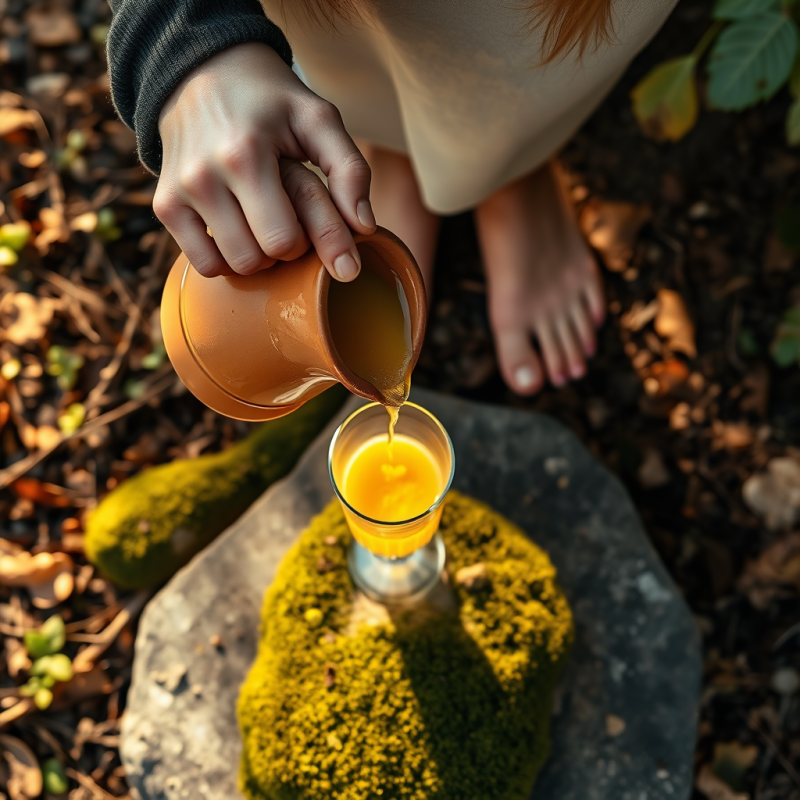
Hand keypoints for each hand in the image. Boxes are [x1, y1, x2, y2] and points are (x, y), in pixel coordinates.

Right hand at [154, 43, 375, 279]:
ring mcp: (180, 193)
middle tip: (295, 218)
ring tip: (269, 222)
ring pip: (234, 266)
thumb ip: (349, 170)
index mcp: (245, 155)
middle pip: (261, 258)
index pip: (286, 240)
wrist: (201, 70)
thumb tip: (364, 227)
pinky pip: (204, 264)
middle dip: (289, 247)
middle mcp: (204, 176)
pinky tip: (243, 232)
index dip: (317, 245)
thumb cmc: (270, 101)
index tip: (338, 253)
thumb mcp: (318, 119)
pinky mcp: (165, 205)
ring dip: (261, 256)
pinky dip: (229, 260)